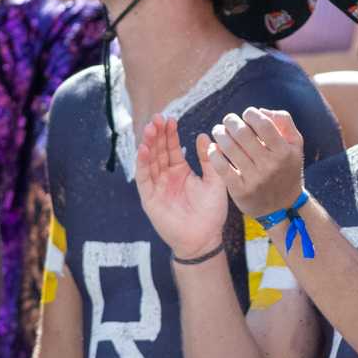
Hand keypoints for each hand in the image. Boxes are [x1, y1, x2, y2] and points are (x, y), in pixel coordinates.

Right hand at [138, 115, 231, 256]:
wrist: (205, 238)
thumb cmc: (211, 212)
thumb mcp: (215, 181)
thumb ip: (209, 159)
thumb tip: (203, 135)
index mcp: (180, 171)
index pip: (172, 148)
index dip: (170, 133)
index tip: (170, 119)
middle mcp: (166, 177)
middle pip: (158, 151)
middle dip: (157, 134)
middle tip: (157, 118)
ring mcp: (156, 187)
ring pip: (149, 161)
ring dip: (148, 145)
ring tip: (150, 129)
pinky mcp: (149, 199)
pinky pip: (144, 179)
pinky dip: (142, 164)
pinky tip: (144, 149)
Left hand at [200, 108, 307, 219]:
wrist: (283, 206)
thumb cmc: (286, 168)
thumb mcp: (295, 145)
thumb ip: (284, 121)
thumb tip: (261, 111)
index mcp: (284, 152)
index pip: (263, 124)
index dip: (251, 114)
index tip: (246, 115)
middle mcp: (270, 165)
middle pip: (242, 133)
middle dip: (231, 121)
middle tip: (228, 120)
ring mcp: (254, 179)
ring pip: (229, 148)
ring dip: (220, 134)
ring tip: (219, 131)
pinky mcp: (240, 191)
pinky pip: (221, 167)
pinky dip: (214, 154)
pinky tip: (213, 148)